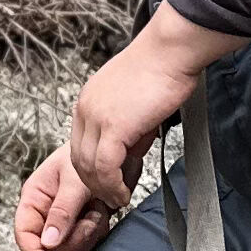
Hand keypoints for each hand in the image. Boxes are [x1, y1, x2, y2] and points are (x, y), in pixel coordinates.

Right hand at [11, 145, 115, 250]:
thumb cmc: (90, 154)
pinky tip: (103, 210)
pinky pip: (88, 240)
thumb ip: (62, 212)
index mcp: (35, 198)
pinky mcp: (83, 222)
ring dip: (88, 232)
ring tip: (97, 208)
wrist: (116, 150)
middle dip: (73, 238)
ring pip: (71, 246)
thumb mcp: (75, 182)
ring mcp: (66, 219)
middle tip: (90, 218)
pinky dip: (98, 229)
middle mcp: (47, 211)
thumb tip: (48, 243)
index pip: (24, 233)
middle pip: (50, 246)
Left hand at [65, 4, 248, 212]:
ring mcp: (97, 117)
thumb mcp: (133, 100)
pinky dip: (113, 185)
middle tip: (111, 198)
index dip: (91, 169)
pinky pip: (105, 166)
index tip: (106, 183)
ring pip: (89, 166)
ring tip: (119, 200)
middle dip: (94, 184)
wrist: (171, 51)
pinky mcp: (114, 126)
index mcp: (88, 101)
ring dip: (103, 189)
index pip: (79, 144)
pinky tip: (123, 192)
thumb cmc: (162, 69)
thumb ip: (127, 126)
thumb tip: (131, 151)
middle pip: (78, 158)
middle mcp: (86, 108)